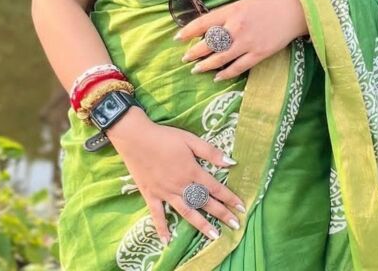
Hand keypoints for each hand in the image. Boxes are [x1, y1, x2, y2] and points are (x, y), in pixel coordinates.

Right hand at [106, 108, 245, 245]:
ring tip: (214, 236)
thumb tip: (231, 163)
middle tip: (235, 226)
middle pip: (204, 202)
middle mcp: (181, 186)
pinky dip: (162, 228)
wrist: (136, 137)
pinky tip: (167, 241)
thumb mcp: (189, 139)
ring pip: (186, 212)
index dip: (229, 198)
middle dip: (221, 214)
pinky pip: (157, 215)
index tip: (242, 208)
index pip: (215, 188)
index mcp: (192, 171)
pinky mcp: (151, 195)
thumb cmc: (164, 137)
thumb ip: (210, 152)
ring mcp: (165, 193)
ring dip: (201, 225)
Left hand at [175, 0, 308, 81]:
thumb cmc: (265, 5)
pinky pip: (238, 67)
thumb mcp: (242, 3)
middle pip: (209, 43)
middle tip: (185, 58)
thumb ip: (225, 15)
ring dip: (206, 65)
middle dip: (194, 52)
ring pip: (220, 58)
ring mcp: (248, 42)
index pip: (203, 22)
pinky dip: (226, 74)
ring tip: (196, 69)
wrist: (292, 11)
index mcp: (231, 11)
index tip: (177, 38)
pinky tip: (217, 77)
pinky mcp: (259, 54)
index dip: (188, 31)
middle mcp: (237, 27)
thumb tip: (206, 28)